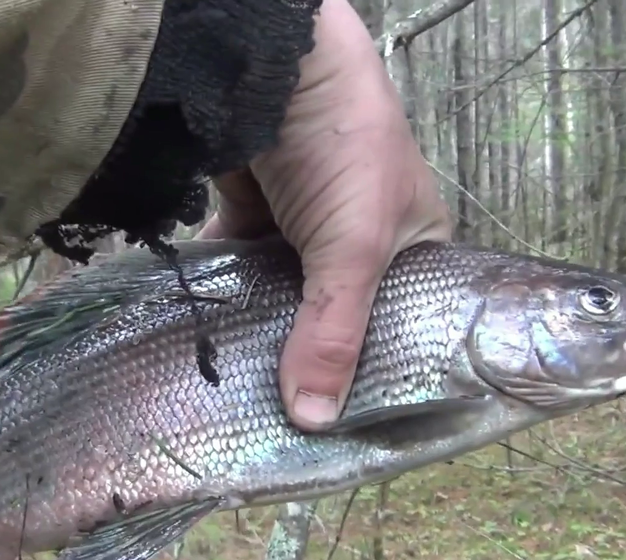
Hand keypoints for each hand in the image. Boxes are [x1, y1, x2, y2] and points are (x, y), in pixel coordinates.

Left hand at [196, 0, 452, 430]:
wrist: (272, 61)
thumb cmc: (343, 143)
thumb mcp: (353, 245)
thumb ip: (332, 332)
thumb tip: (314, 420)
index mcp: (415, 248)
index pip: (406, 328)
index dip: (381, 376)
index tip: (348, 431)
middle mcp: (362, 244)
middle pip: (337, 322)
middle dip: (313, 365)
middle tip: (284, 428)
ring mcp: (303, 232)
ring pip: (283, 303)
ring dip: (264, 338)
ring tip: (243, 401)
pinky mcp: (253, 218)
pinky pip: (240, 275)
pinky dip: (226, 301)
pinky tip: (210, 345)